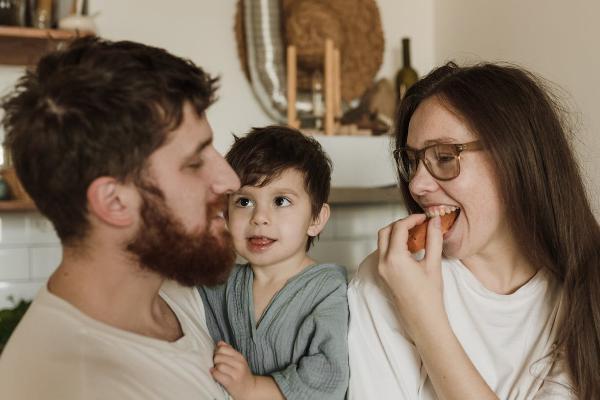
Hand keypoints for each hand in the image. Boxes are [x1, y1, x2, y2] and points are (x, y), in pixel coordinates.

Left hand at [211, 341, 256, 399]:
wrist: (250, 388)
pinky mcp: (231, 382)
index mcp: (240, 357)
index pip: (223, 348)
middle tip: (216, 363)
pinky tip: (215, 373)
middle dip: (215, 359)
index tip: (217, 355)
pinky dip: (214, 373)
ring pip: (219, 365)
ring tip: (217, 369)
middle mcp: (239, 364)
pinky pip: (218, 375)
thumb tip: (219, 342)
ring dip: (215, 367)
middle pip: (219, 356)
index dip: (217, 351)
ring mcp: (236, 373)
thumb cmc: (241, 373)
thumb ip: (229, 350)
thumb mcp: (238, 360)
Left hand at [377, 213, 445, 336]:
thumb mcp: (434, 265)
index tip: (424, 218)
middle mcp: (383, 263)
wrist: (423, 321)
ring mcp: (380, 270)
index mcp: (395, 258)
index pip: (398, 228)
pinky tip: (409, 249)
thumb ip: (433, 239)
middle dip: (400, 224)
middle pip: (385, 232)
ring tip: (415, 236)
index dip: (412, 219)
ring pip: (382, 243)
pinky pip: (383, 254)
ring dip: (395, 235)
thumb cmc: (430, 296)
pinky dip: (393, 246)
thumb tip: (434, 221)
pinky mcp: (382, 277)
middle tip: (417, 224)